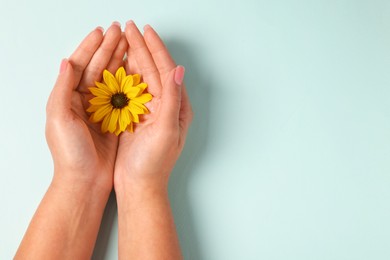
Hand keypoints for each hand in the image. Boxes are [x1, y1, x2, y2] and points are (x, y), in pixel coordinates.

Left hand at [46, 23, 126, 190]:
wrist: (86, 180)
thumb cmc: (70, 153)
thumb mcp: (59, 118)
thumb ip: (61, 89)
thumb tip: (66, 61)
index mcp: (68, 97)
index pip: (80, 64)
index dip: (91, 46)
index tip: (103, 31)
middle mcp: (83, 100)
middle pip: (97, 67)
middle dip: (108, 48)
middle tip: (121, 31)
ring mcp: (100, 109)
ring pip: (111, 78)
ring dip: (120, 60)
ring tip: (130, 44)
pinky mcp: (114, 119)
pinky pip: (123, 95)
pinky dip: (129, 81)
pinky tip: (136, 69)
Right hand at [114, 22, 192, 189]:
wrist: (138, 185)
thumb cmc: (154, 164)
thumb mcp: (166, 130)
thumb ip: (172, 99)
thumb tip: (178, 70)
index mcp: (176, 107)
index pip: (166, 70)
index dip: (156, 49)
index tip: (145, 31)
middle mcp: (164, 106)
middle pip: (153, 69)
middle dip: (142, 47)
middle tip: (130, 27)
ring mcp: (149, 110)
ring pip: (141, 76)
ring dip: (133, 57)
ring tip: (123, 38)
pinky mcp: (135, 116)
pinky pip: (129, 90)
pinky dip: (123, 74)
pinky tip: (117, 62)